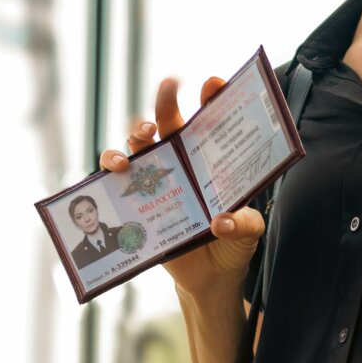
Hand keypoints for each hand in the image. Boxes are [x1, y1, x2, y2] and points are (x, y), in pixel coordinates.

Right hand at [99, 76, 266, 300]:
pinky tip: (119, 171)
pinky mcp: (138, 202)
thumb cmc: (233, 244)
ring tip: (144, 136)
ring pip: (138, 144)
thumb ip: (243, 223)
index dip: (210, 97)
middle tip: (170, 84)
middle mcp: (181, 163)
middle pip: (168, 121)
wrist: (211, 279)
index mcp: (210, 161)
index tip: (213, 83)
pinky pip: (117, 180)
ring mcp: (157, 181)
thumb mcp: (249, 232)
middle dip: (166, 98)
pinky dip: (112, 169)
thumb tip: (222, 221)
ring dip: (135, 131)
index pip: (209, 120)